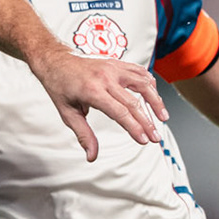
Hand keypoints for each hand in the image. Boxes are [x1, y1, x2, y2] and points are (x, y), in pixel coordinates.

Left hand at [34, 49, 168, 160]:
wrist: (56, 61)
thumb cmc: (60, 87)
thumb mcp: (68, 114)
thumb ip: (83, 135)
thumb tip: (91, 156)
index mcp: (92, 91)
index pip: (120, 112)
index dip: (134, 127)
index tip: (144, 140)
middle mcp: (105, 78)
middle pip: (134, 102)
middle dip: (147, 122)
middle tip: (155, 137)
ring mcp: (113, 68)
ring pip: (143, 83)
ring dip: (156, 101)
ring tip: (163, 117)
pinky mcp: (117, 63)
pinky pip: (139, 72)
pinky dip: (150, 84)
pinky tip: (154, 97)